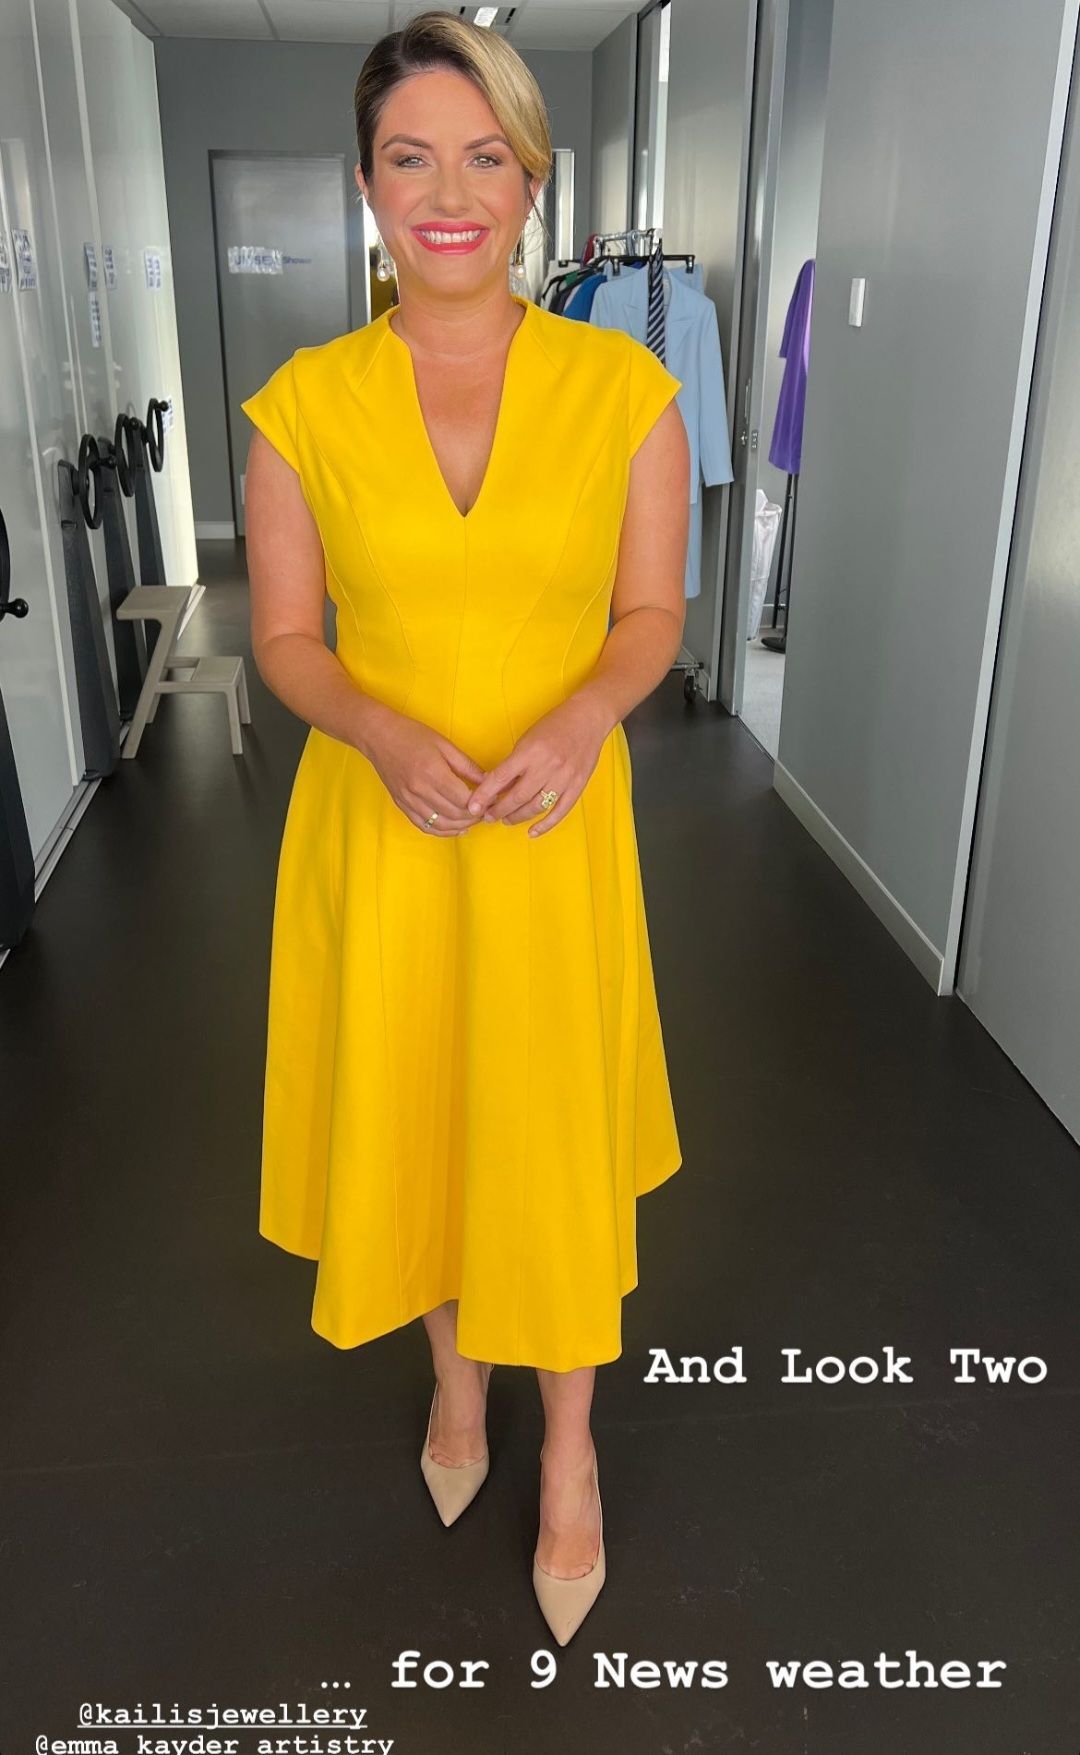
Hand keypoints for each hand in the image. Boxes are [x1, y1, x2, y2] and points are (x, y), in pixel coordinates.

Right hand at [367, 711, 485, 834]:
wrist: (379, 737)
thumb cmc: (413, 735)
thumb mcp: (445, 745)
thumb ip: (467, 766)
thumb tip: (488, 782)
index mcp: (433, 772)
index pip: (463, 799)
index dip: (480, 803)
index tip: (490, 801)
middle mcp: (420, 790)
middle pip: (454, 814)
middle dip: (474, 816)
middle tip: (485, 811)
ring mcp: (409, 801)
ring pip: (441, 825)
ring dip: (461, 827)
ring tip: (473, 820)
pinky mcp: (402, 806)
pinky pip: (424, 826)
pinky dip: (442, 831)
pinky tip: (455, 828)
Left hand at [465, 696, 610, 836]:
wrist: (588, 718)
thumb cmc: (554, 725)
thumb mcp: (528, 739)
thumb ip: (514, 764)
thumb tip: (496, 787)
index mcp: (530, 751)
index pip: (501, 777)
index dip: (485, 795)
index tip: (473, 807)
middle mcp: (547, 766)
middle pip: (517, 797)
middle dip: (499, 810)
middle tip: (488, 817)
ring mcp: (564, 777)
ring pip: (536, 806)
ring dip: (517, 817)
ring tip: (506, 820)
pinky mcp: (577, 786)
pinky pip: (560, 811)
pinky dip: (545, 825)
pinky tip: (532, 832)